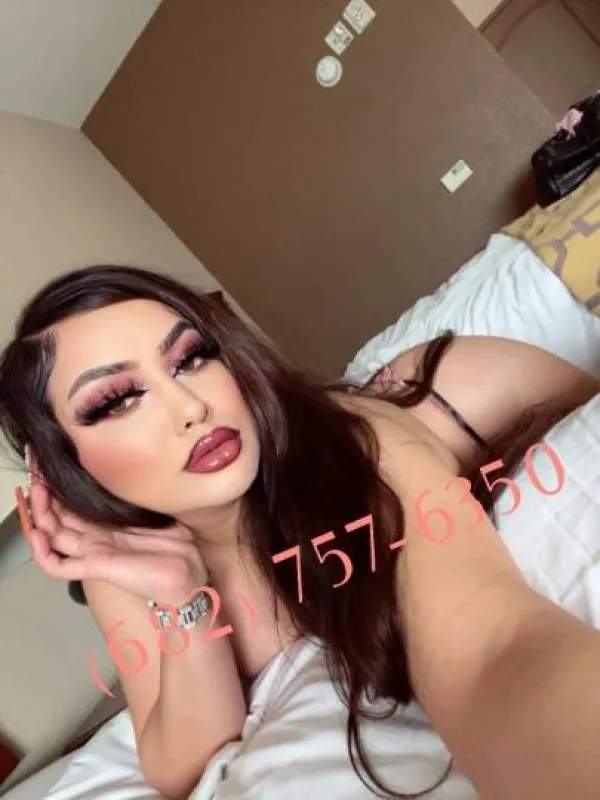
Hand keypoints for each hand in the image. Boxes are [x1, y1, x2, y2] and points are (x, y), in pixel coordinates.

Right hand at [28, 470, 206, 606]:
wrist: (190, 575)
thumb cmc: (178, 546)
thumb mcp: (158, 510)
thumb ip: (141, 494)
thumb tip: (135, 467)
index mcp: (107, 526)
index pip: (72, 507)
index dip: (58, 489)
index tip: (49, 467)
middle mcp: (95, 539)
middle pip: (56, 519)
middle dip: (43, 496)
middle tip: (35, 473)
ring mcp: (93, 553)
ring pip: (52, 538)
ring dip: (39, 516)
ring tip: (34, 492)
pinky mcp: (97, 567)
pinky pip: (58, 566)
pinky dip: (43, 553)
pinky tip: (38, 534)